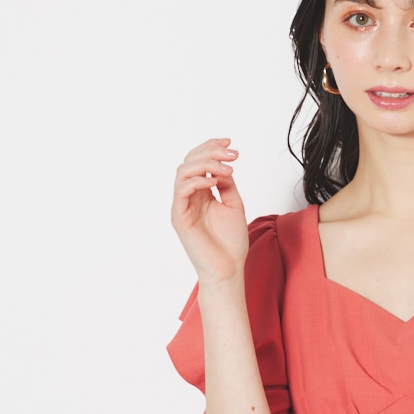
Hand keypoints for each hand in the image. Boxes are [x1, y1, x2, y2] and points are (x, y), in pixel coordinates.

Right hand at [170, 136, 249, 284]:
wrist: (228, 270)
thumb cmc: (231, 243)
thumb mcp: (233, 204)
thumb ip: (226, 183)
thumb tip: (223, 165)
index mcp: (201, 193)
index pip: (199, 161)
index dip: (211, 147)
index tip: (230, 143)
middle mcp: (189, 197)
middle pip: (189, 161)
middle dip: (210, 152)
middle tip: (231, 154)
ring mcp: (183, 206)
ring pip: (183, 172)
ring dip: (206, 164)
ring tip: (226, 169)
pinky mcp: (179, 217)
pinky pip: (182, 190)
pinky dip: (197, 181)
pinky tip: (214, 183)